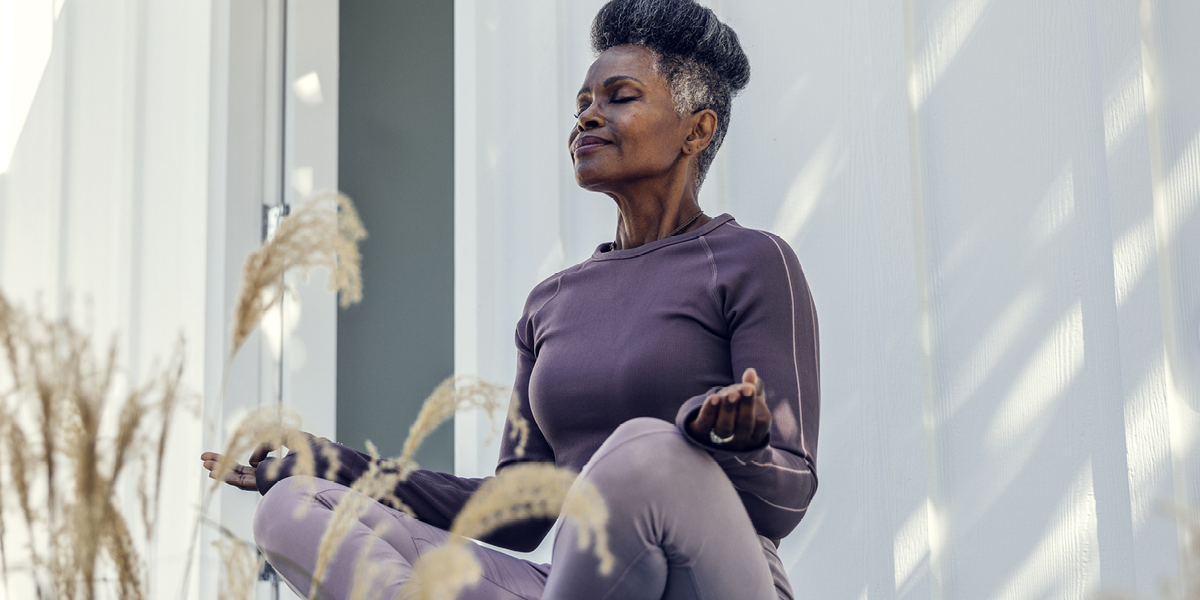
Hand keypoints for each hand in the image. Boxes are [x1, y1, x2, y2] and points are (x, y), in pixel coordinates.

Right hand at [200, 431, 329, 491]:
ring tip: (204, 465)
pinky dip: (231, 477)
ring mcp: (271, 482)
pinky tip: (217, 473)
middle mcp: (274, 474)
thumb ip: (270, 437)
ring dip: (222, 470)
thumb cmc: (319, 451)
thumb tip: (251, 444)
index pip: (256, 463)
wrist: (330, 466)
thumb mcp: (292, 437)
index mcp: (281, 464)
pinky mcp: (270, 486)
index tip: (255, 443)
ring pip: (242, 477)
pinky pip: (247, 483)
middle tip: (203, 459)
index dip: (252, 452)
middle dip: (223, 463)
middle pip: (243, 470)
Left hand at [686, 368, 770, 450]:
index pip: (762, 421)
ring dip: (728, 409)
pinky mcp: (701, 434)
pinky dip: (709, 412)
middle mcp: (739, 439)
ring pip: (725, 427)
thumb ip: (752, 387)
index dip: (757, 404)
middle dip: (746, 406)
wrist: (709, 427)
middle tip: (745, 389)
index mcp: (755, 432)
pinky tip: (713, 398)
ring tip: (731, 393)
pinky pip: (705, 425)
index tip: (750, 387)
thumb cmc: (736, 410)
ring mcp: (720, 440)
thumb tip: (751, 373)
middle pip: (745, 425)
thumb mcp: (746, 399)